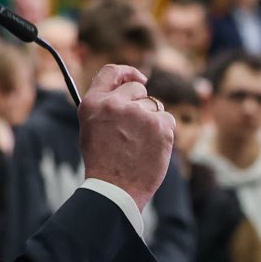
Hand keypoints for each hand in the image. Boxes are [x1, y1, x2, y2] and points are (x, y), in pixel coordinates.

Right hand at [79, 64, 175, 215]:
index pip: (111, 72)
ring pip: (155, 106)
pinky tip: (152, 149)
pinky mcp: (160, 125)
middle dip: (141, 105)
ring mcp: (139, 113)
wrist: (115, 190)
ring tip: (140, 144)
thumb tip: (131, 88)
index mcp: (93, 103)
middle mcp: (115, 104)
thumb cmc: (104, 163)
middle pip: (138, 89)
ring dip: (152, 121)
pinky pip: (168, 120)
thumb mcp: (92, 128)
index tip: (140, 77)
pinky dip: (164, 133)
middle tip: (136, 130)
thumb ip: (107, 106)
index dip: (128, 72)